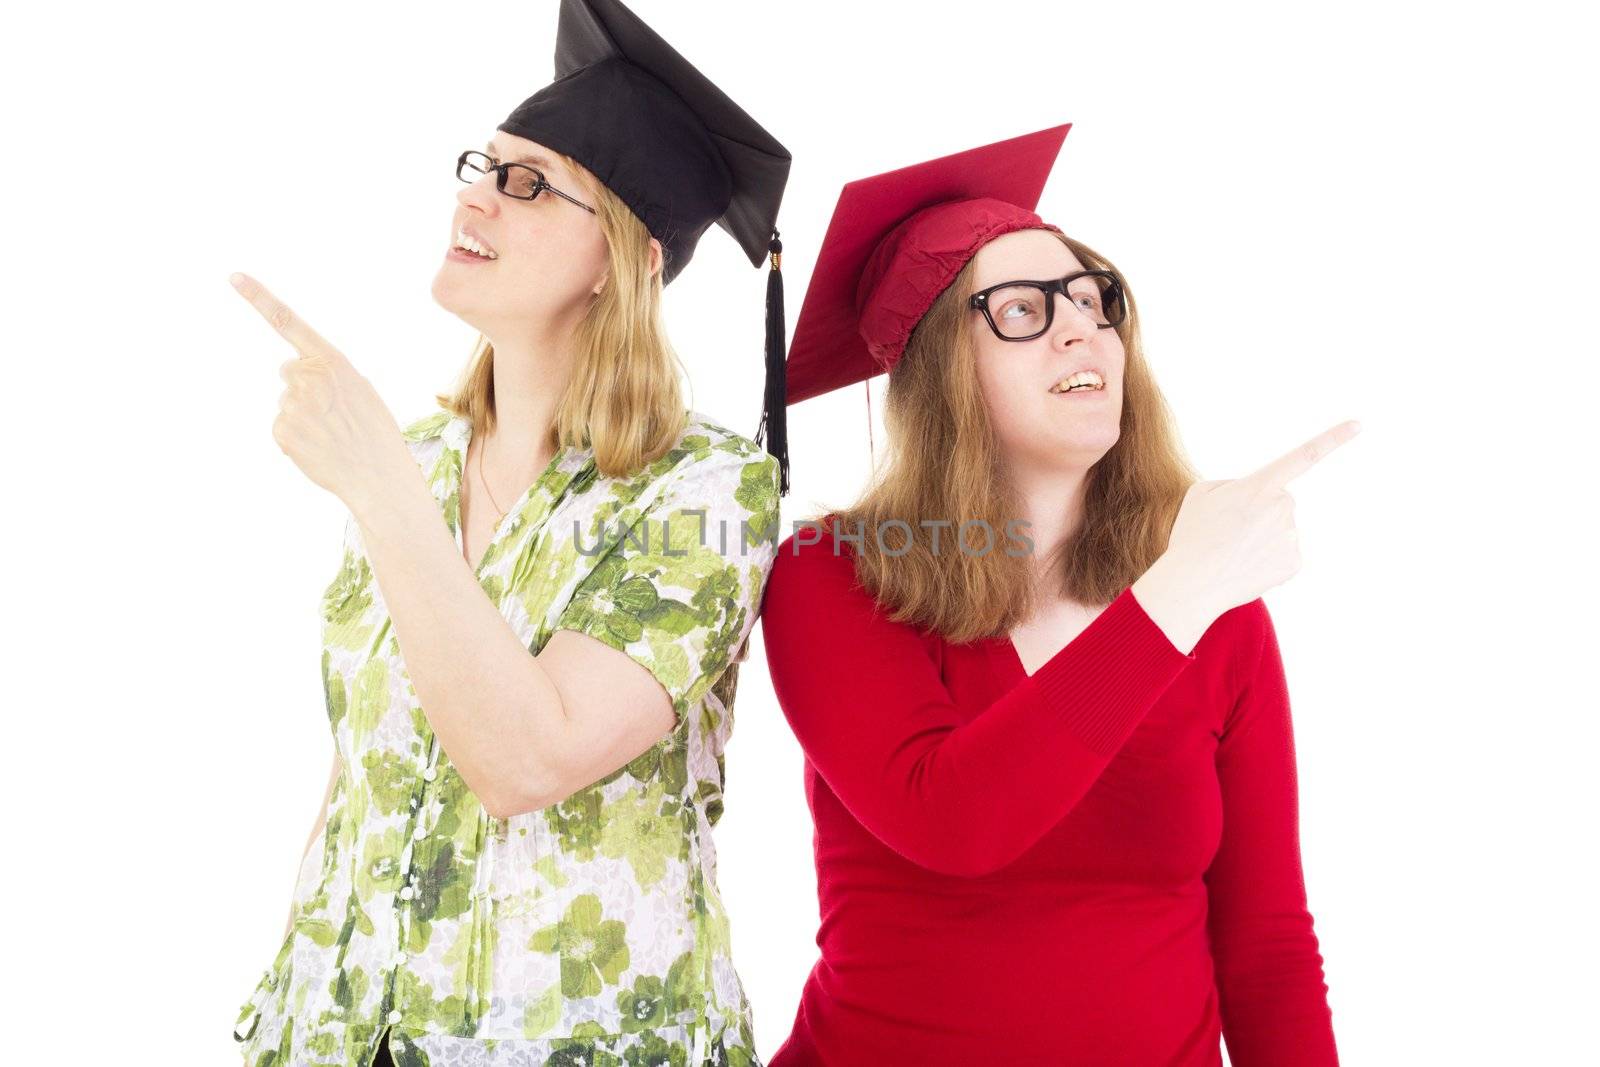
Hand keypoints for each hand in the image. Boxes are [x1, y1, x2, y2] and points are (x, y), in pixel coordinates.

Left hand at [228, 272, 412, 508]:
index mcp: (332, 362)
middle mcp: (308, 378)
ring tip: (331, 434)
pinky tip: (319, 447)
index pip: (288, 322)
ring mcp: (292, 405)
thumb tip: (293, 371)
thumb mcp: (362, 390)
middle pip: (290, 372)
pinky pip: (282, 426)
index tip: (233, 276)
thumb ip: (328, 372)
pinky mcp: (281, 431)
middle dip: (304, 387)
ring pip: (287, 401)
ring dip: (303, 416)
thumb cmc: (375, 433)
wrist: (378, 476)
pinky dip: (296, 437)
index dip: (258, 298)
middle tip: (334, 413)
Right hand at [1156, 419, 1362, 621]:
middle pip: (1278, 501)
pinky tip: (1246, 566)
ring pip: (1280, 528)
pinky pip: (1283, 553)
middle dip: (1258, 511)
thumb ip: (1234, 484)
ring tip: (1232, 552)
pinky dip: (1267, 559)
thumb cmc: (1192, 536)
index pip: (1303, 456)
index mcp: (1260, 485)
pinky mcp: (1294, 563)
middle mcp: (1283, 507)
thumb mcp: (1201, 493)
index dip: (1333, 438)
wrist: (1192, 584)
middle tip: (1227, 531)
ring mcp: (1291, 536)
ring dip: (1260, 537)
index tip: (1358, 425)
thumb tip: (1257, 494)